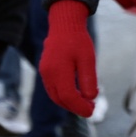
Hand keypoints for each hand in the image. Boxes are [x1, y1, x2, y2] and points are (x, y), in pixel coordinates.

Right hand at [38, 0, 97, 117]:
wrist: (64, 25)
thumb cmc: (78, 40)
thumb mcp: (88, 59)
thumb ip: (88, 79)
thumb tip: (90, 98)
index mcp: (58, 70)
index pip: (68, 97)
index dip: (80, 107)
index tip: (91, 111)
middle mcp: (48, 74)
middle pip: (60, 99)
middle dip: (75, 107)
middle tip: (91, 109)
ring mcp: (44, 73)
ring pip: (55, 96)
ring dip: (69, 103)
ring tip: (85, 103)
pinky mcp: (45, 72)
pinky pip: (53, 89)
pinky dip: (64, 95)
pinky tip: (76, 94)